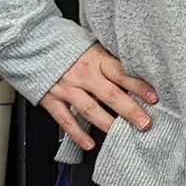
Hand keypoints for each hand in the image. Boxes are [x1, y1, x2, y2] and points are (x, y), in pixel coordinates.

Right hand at [42, 44, 156, 151]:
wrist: (31, 41)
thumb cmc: (65, 43)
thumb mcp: (91, 44)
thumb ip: (107, 60)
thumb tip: (132, 71)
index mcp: (96, 58)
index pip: (122, 73)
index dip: (139, 86)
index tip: (154, 98)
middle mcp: (83, 74)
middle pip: (111, 94)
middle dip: (130, 111)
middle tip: (145, 123)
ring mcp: (67, 87)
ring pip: (91, 109)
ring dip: (108, 124)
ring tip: (122, 135)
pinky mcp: (51, 99)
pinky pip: (66, 119)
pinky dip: (78, 134)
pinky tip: (89, 144)